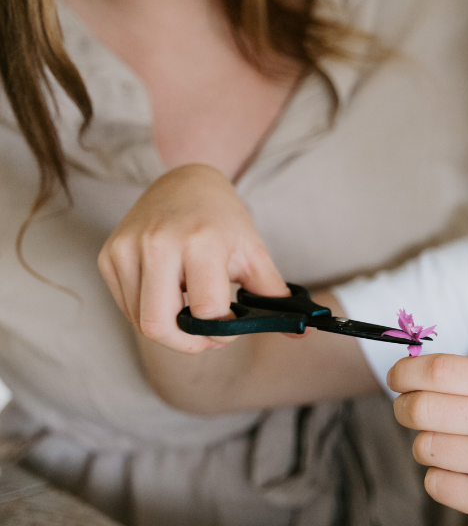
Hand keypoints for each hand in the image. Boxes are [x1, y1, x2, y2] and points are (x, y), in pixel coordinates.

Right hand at [98, 164, 286, 353]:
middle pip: (159, 326)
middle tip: (206, 336)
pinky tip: (168, 293)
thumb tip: (300, 332)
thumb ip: (273, 294)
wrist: (185, 181)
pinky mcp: (109, 255)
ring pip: (140, 322)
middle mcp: (158, 243)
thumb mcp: (253, 252)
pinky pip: (126, 307)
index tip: (230, 330)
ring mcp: (127, 247)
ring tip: (189, 307)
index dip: (221, 333)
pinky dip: (148, 312)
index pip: (204, 312)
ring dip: (169, 327)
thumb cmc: (223, 220)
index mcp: (201, 241)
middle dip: (187, 343)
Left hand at [388, 353, 467, 525]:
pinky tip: (466, 479)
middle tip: (408, 413)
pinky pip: (435, 484)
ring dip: (425, 450)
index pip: (440, 369)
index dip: (406, 372)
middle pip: (423, 407)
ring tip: (454, 452)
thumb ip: (467, 383)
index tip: (396, 379)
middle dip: (404, 410)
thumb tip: (405, 373)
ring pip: (424, 448)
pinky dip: (440, 481)